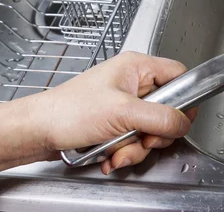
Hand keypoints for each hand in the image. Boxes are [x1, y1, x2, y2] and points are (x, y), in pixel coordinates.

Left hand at [0, 52, 195, 176]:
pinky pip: (136, 140)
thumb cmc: (69, 111)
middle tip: (143, 138)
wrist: (37, 132)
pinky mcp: (117, 123)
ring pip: (152, 129)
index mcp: (138, 67)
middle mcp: (134, 83)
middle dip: (155, 132)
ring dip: (137, 147)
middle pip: (168, 108)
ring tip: (117, 151)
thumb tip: (184, 122)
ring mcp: (125, 105)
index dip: (185, 97)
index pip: (179, 74)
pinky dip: (126, 152)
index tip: (181, 119)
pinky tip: (110, 155)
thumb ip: (159, 117)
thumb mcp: (122, 112)